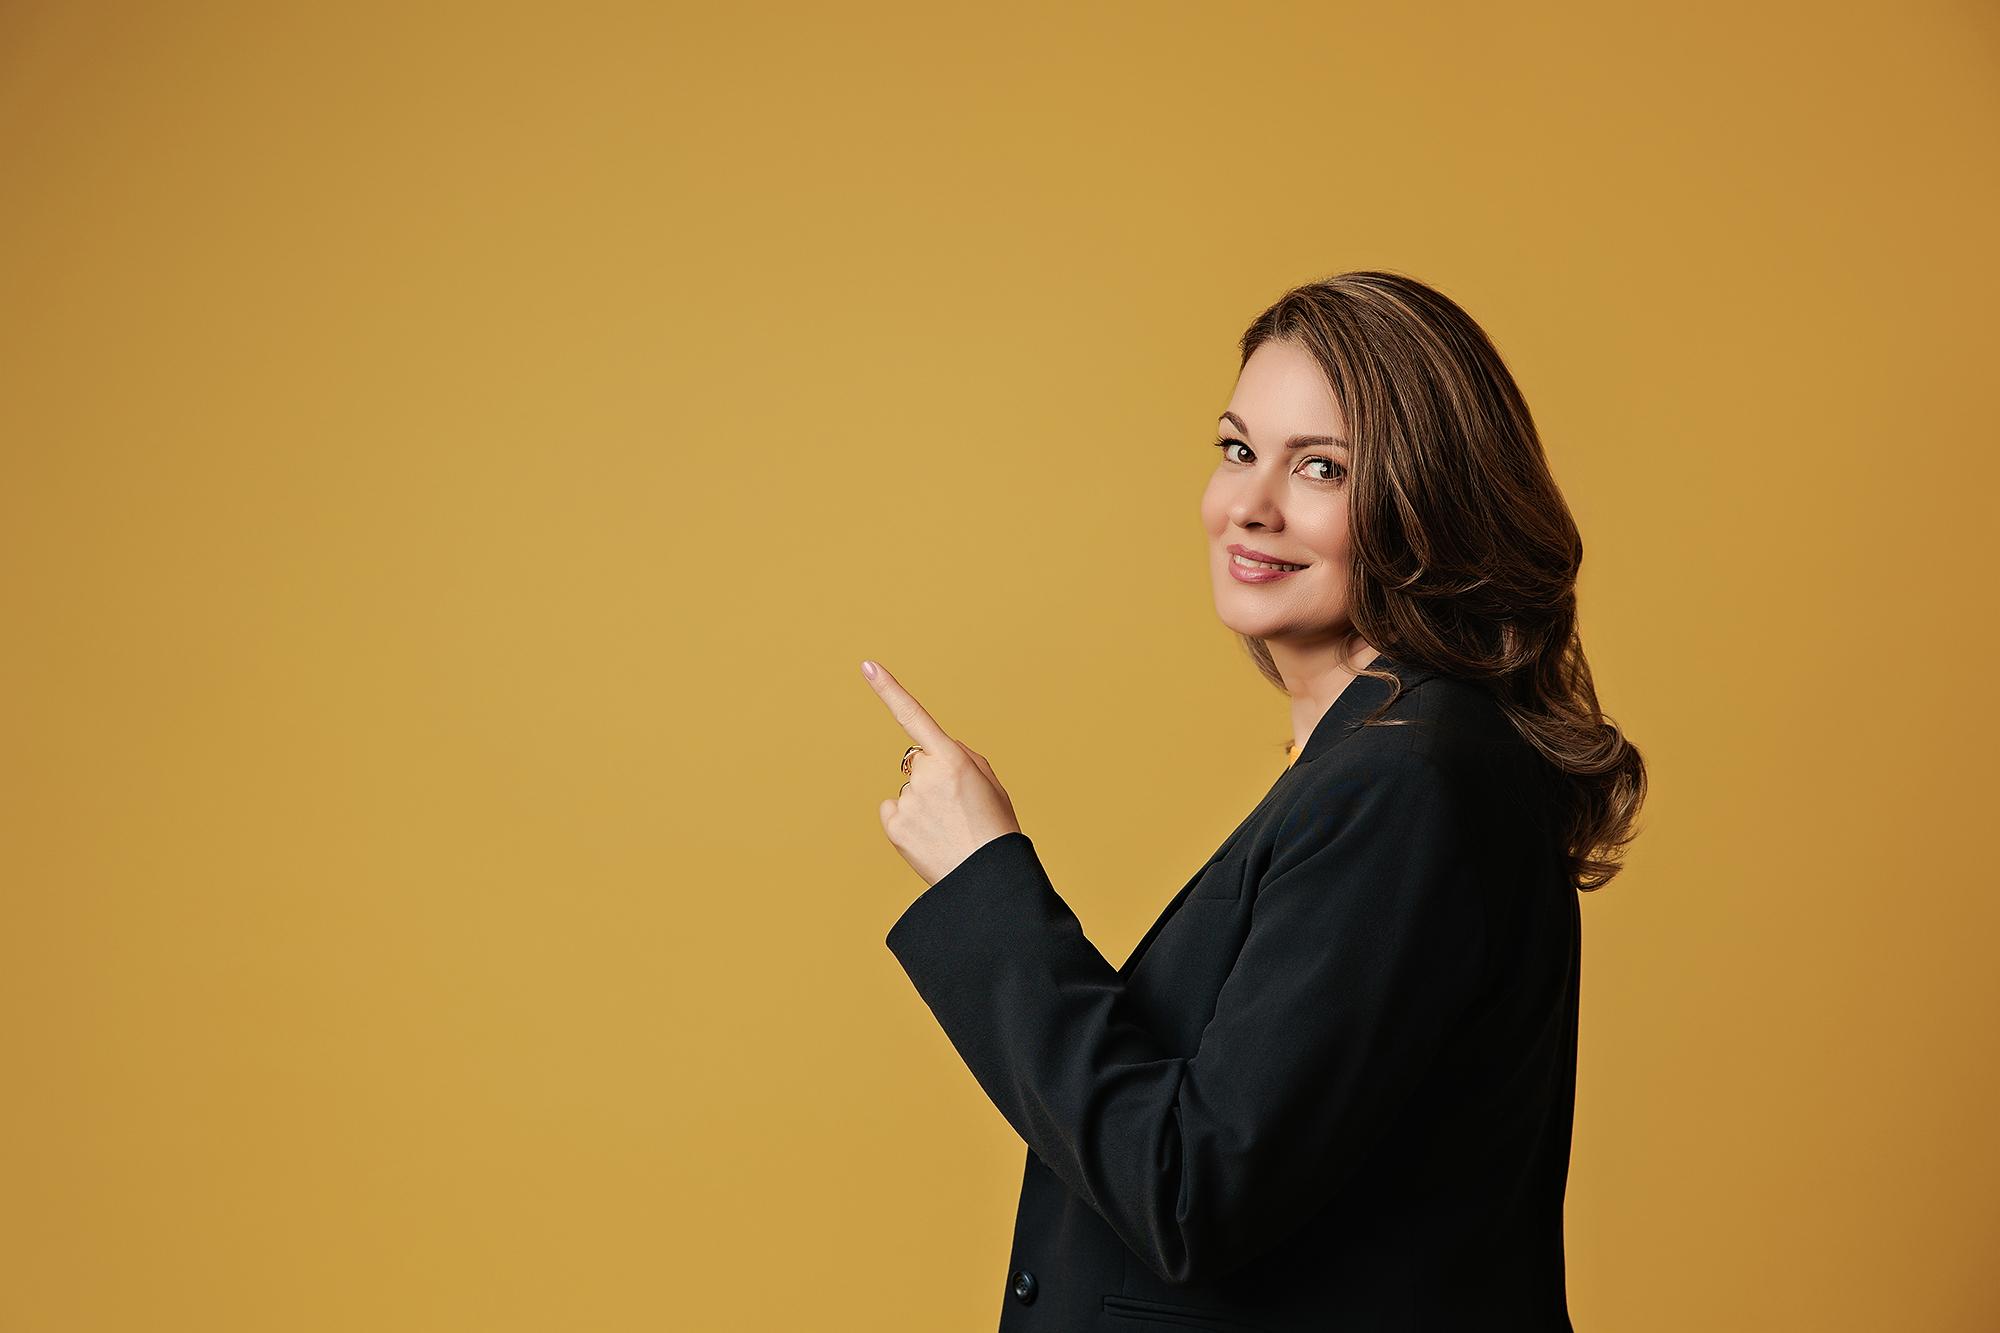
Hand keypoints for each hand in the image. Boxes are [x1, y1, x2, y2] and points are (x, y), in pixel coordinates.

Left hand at [862, 659, 1021, 885]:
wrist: (987, 879)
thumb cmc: (995, 829)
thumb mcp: (991, 784)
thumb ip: (963, 757)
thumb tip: (937, 751)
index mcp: (954, 759)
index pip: (915, 716)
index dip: (889, 690)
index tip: (867, 666)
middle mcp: (925, 775)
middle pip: (919, 763)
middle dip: (932, 778)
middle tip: (957, 808)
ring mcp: (906, 801)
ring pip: (909, 790)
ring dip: (923, 804)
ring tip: (948, 830)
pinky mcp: (893, 826)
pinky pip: (893, 811)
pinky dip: (906, 821)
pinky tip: (928, 838)